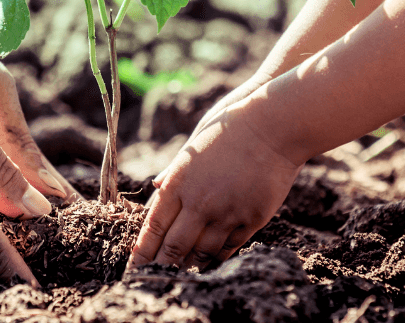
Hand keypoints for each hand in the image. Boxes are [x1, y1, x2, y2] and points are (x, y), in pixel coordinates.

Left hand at [127, 98, 304, 270]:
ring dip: (189, 265)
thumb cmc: (228, 130)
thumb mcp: (192, 148)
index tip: (134, 266)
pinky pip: (229, 247)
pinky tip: (210, 262)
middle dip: (161, 265)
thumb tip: (157, 187)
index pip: (153, 226)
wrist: (270, 127)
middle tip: (153, 278)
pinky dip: (217, 257)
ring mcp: (226, 213)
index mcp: (179, 183)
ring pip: (202, 252)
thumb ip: (174, 172)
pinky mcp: (251, 218)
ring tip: (181, 274)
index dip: (143, 250)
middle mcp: (199, 203)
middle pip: (174, 246)